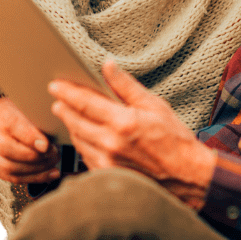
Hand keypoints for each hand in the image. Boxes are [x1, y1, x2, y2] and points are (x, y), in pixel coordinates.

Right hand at [0, 96, 60, 182]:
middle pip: (7, 149)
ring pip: (8, 167)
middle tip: (54, 154)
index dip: (29, 137)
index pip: (11, 125)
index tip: (46, 145)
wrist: (5, 114)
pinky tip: (50, 174)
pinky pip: (11, 177)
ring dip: (35, 169)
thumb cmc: (23, 106)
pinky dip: (33, 177)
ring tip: (54, 164)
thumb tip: (59, 123)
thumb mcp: (31, 102)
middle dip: (34, 156)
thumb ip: (39, 112)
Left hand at [49, 60, 215, 209]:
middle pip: (75, 121)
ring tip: (69, 114)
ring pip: (78, 139)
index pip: (85, 103)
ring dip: (71, 125)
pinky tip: (84, 135)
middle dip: (64, 108)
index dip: (67, 92)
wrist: (185, 173)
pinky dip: (81, 142)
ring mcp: (107, 161)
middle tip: (58, 98)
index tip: (55, 85)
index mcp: (123, 122)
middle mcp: (111, 143)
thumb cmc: (174, 138)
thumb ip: (126, 85)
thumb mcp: (154, 104)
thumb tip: (107, 65)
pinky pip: (85, 155)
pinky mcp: (106, 174)